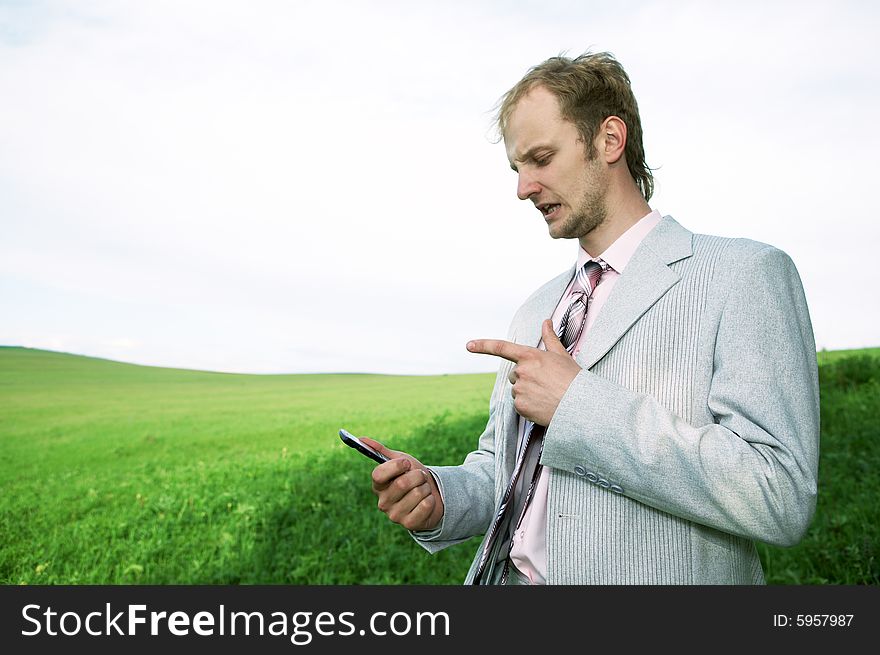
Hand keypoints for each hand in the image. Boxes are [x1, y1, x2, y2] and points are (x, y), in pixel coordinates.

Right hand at [361, 437, 444, 531]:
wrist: (432, 494)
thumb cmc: (412, 476)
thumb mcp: (400, 461)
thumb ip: (381, 450)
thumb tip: (361, 439)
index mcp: (378, 485)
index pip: (378, 474)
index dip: (395, 466)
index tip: (407, 463)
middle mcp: (382, 502)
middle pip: (402, 483)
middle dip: (417, 475)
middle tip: (420, 476)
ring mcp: (394, 515)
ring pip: (417, 493)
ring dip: (426, 487)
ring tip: (423, 490)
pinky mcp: (409, 524)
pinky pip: (426, 505)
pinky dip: (431, 499)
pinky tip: (426, 502)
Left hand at [467, 319, 581, 425]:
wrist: (580, 405)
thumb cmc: (573, 379)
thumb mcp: (562, 355)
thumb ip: (550, 338)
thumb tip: (546, 321)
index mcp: (530, 356)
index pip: (502, 348)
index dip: (483, 345)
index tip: (469, 345)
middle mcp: (521, 372)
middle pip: (514, 375)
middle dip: (526, 378)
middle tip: (545, 384)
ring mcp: (519, 389)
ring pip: (516, 390)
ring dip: (527, 393)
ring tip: (547, 395)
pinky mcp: (520, 406)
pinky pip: (519, 405)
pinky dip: (528, 406)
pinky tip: (543, 406)